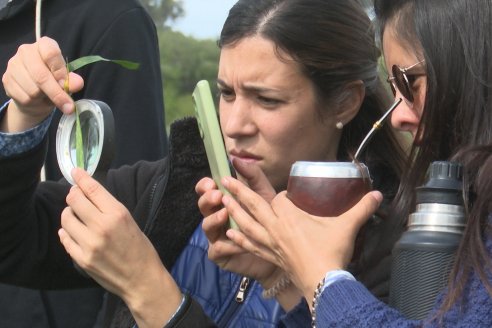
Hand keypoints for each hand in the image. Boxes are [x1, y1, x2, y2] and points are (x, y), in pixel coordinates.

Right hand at [1, 36, 82, 131]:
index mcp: (44, 45)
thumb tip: (78, 83)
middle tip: (68, 106)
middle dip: (56, 94)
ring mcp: (13, 65)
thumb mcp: (65, 81)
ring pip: (32, 89)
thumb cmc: (53, 83)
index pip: (51, 53)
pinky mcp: (6, 79)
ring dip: (43, 98)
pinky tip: (35, 98)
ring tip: (45, 96)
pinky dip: (33, 103)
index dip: (60, 71)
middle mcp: (26, 51)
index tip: (67, 86)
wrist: (34, 97)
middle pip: (41, 75)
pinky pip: (24, 97)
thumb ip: (71, 81)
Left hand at [58, 169, 180, 327]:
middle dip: (73, 194)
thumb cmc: (140, 247)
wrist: (142, 278)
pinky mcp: (81, 259)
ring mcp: (89, 244)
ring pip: (66, 218)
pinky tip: (73, 232)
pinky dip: (67, 232)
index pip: (91, 189)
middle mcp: (101, 226)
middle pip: (74, 200)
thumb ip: (108, 207)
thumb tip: (87, 191)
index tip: (75, 171)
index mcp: (117, 214)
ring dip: (69, 214)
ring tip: (77, 217)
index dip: (80, 177)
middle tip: (76, 196)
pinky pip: (64, 238)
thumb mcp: (129, 220)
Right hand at [196, 159, 278, 283]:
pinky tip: (239, 242)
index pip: (206, 190)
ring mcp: (216, 236)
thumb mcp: (264, 195)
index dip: (205, 185)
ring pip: (205, 226)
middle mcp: (217, 216)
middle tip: (218, 195)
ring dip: (214, 218)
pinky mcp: (220, 254)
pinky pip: (217, 248)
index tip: (212, 182)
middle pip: (203, 205)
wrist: (283, 251)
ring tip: (225, 214)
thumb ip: (252, 176)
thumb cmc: (271, 220)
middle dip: (207, 199)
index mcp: (224, 201)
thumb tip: (236, 159)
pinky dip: (228, 244)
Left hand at [220, 176, 382, 300]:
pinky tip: (230, 233)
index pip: (279, 199)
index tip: (286, 194)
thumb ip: (361, 208)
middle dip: (238, 191)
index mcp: (291, 217)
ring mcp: (270, 244)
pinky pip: (250, 245)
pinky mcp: (270, 257)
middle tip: (223, 179)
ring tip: (221, 200)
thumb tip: (378, 194)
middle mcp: (276, 228)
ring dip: (233, 211)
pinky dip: (240, 238)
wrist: (323, 282)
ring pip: (246, 224)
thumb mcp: (347, 227)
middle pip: (253, 205)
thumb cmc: (332, 253)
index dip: (281, 195)